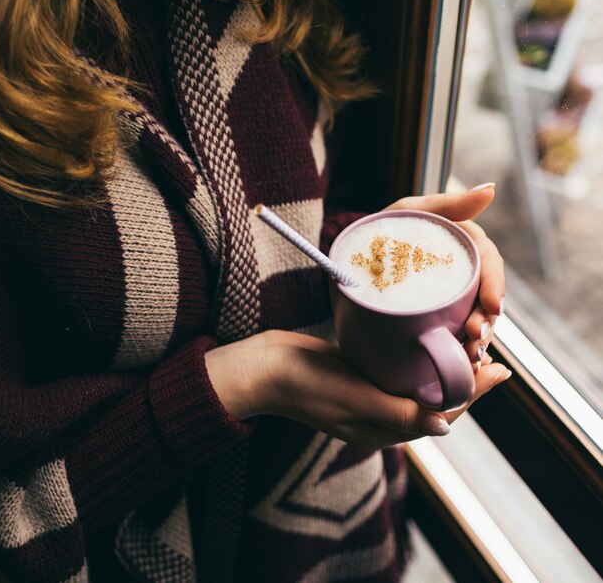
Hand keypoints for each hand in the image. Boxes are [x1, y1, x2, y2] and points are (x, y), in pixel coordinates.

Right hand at [206, 330, 510, 450]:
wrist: (266, 369)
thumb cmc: (306, 386)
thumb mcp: (353, 401)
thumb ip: (398, 414)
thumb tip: (445, 426)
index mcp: (384, 428)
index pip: (441, 413)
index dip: (473, 393)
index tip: (499, 370)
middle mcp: (382, 413)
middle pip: (435, 397)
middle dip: (464, 378)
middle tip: (490, 352)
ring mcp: (370, 392)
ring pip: (418, 381)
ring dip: (444, 365)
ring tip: (467, 343)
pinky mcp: (360, 372)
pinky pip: (397, 367)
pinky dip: (417, 356)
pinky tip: (427, 337)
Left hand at [385, 182, 503, 370]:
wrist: (351, 259)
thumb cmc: (381, 228)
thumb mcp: (410, 212)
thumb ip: (447, 203)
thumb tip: (491, 190)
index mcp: (461, 244)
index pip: (488, 263)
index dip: (494, 285)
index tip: (492, 307)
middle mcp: (460, 270)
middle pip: (485, 296)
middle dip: (487, 321)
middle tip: (475, 340)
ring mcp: (449, 293)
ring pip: (474, 318)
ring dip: (478, 340)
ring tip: (470, 357)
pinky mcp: (436, 314)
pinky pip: (454, 332)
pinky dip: (460, 348)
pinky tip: (462, 364)